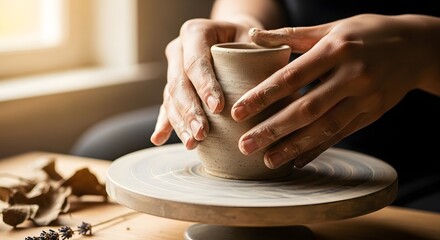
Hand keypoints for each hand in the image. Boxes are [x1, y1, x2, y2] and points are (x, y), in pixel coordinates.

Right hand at [150, 18, 252, 148]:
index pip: (196, 61)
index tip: (217, 107)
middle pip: (179, 83)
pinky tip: (158, 139)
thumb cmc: (247, 39)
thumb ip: (257, 51)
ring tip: (192, 143)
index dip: (205, 85)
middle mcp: (178, 49)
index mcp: (195, 32)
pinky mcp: (172, 87)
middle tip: (202, 133)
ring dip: (180, 123)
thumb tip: (265, 74)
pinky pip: (166, 107)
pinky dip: (165, 124)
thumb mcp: (253, 37)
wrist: (233, 37)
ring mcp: (173, 69)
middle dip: (190, 111)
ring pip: (170, 98)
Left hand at [232, 14, 439, 168]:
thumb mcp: (331, 28)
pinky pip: (342, 135)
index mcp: (336, 49)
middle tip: (245, 146)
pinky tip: (297, 161)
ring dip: (293, 147)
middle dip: (272, 130)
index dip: (263, 96)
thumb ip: (291, 36)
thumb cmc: (367, 33)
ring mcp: (365, 98)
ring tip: (267, 161)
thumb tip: (252, 36)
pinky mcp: (373, 114)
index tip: (238, 112)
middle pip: (306, 109)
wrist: (418, 47)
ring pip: (324, 128)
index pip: (292, 76)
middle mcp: (352, 75)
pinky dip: (319, 149)